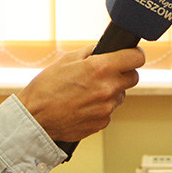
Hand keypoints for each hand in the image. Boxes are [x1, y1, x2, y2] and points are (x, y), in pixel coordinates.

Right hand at [17, 45, 144, 141]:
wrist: (35, 118)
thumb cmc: (46, 88)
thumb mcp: (67, 59)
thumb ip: (91, 52)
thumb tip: (105, 49)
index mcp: (100, 68)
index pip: (136, 58)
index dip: (134, 54)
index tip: (130, 55)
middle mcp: (108, 88)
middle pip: (133, 77)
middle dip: (123, 73)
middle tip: (106, 73)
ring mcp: (107, 108)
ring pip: (120, 95)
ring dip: (111, 91)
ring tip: (87, 92)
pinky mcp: (102, 123)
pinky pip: (109, 111)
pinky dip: (101, 107)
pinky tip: (84, 105)